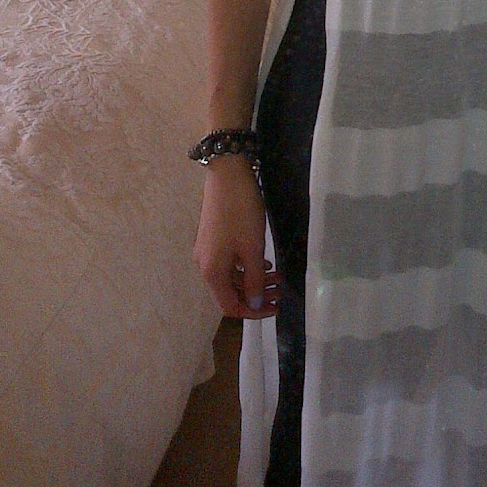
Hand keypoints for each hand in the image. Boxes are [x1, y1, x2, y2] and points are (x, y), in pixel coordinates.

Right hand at [193, 153, 282, 318]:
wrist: (226, 174)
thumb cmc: (241, 212)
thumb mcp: (252, 248)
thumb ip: (254, 279)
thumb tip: (254, 304)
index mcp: (212, 272)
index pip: (231, 306)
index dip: (254, 312)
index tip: (276, 307)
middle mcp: (205, 265)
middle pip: (231, 292)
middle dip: (257, 294)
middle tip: (281, 289)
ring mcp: (207, 251)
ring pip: (232, 276)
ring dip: (254, 279)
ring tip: (277, 274)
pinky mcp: (212, 238)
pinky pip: (230, 262)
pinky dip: (246, 266)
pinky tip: (264, 260)